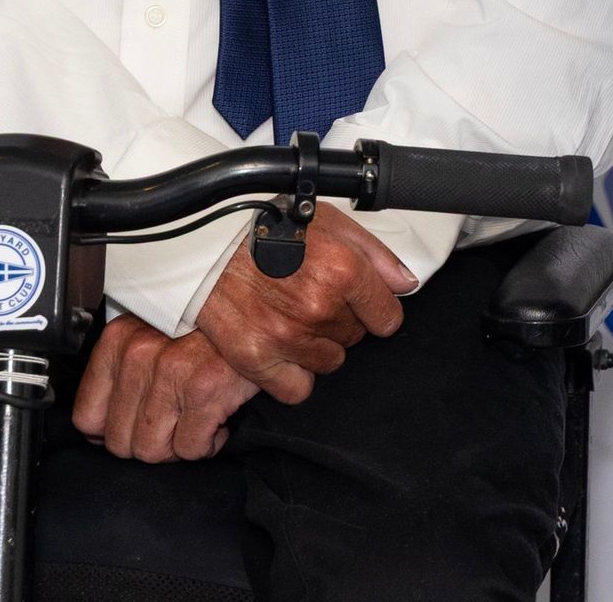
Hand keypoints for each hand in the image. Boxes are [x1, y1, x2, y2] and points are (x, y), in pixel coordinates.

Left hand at [70, 317, 257, 460]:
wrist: (260, 312)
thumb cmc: (205, 329)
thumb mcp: (152, 335)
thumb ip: (122, 374)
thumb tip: (99, 429)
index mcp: (118, 340)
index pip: (87, 417)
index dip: (110, 433)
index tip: (132, 429)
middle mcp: (139, 354)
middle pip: (120, 441)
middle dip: (150, 442)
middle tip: (173, 425)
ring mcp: (171, 373)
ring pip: (152, 450)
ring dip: (177, 446)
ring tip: (195, 423)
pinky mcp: (205, 390)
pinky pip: (190, 449)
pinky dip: (207, 445)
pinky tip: (217, 423)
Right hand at [188, 202, 413, 405]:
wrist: (207, 243)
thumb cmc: (268, 226)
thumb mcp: (331, 223)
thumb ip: (376, 256)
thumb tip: (405, 283)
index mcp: (342, 270)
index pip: (387, 317)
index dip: (376, 310)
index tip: (362, 305)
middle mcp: (318, 307)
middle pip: (356, 338)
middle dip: (342, 321)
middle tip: (312, 298)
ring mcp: (287, 336)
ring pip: (330, 363)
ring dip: (318, 346)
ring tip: (294, 317)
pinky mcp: (256, 358)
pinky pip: (297, 389)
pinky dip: (293, 375)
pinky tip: (282, 348)